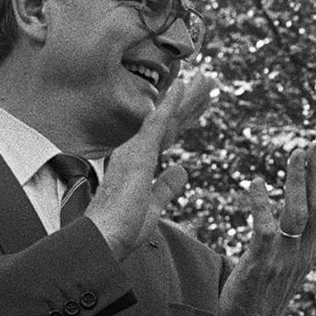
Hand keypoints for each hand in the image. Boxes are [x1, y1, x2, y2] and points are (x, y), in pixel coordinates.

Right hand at [88, 72, 215, 256]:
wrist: (105, 237)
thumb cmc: (123, 228)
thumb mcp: (154, 206)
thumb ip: (166, 186)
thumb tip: (182, 170)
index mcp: (142, 164)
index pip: (169, 135)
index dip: (185, 118)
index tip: (200, 103)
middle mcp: (137, 151)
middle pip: (171, 121)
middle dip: (191, 102)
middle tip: (210, 81)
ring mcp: (136, 149)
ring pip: (167, 115)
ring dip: (188, 97)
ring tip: (207, 78)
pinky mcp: (138, 152)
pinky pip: (157, 121)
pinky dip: (170, 102)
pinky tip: (182, 86)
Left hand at [217, 141, 315, 315]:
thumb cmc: (269, 288)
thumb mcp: (295, 259)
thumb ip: (304, 233)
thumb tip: (308, 202)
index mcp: (315, 249)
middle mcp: (304, 252)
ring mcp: (284, 259)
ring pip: (299, 215)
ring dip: (298, 182)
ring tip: (296, 154)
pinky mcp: (260, 264)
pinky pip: (264, 230)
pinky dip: (260, 205)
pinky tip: (254, 185)